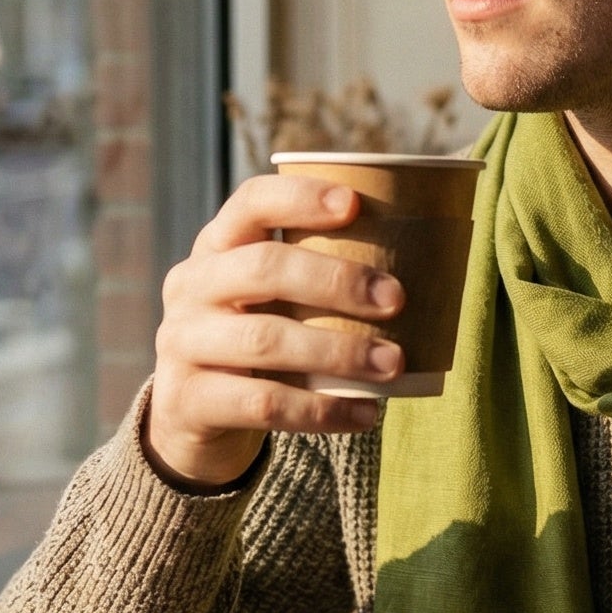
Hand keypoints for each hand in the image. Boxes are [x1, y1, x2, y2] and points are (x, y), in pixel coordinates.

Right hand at [145, 174, 406, 485]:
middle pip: (263, 268)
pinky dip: (322, 411)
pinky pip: (263, 403)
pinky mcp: (188, 400)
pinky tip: (366, 413)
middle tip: (396, 299)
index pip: (251, 203)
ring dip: (338, 351)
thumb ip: (317, 276)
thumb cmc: (258, 337)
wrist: (191, 415)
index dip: (300, 197)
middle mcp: (191, 286)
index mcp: (217, 246)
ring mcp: (183, 343)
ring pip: (265, 340)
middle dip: (336, 280)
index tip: (355, 204)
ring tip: (394, 364)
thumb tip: (428, 261)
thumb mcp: (270, 297)